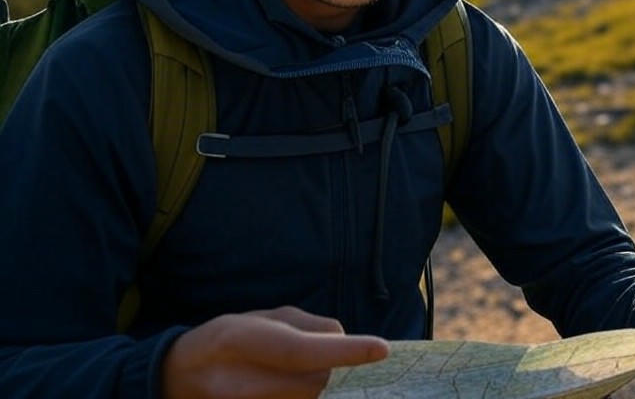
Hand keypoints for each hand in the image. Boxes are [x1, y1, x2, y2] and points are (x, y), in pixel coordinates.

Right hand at [162, 305, 388, 398]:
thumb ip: (306, 326)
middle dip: (327, 370)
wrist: (178, 378)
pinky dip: (300, 397)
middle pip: (312, 383)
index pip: (301, 349)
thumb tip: (344, 340)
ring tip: (289, 374)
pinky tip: (286, 384)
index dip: (344, 351)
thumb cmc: (228, 340)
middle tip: (316, 359)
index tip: (382, 349)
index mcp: (240, 339)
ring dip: (314, 387)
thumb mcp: (263, 318)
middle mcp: (236, 381)